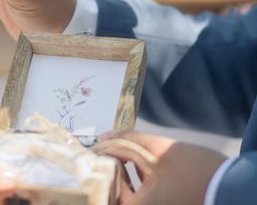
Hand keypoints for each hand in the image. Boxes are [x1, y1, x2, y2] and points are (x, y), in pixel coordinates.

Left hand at [100, 132, 225, 204]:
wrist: (234, 190)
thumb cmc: (194, 173)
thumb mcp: (158, 150)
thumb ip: (127, 141)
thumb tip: (104, 136)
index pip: (105, 190)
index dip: (100, 168)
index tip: (99, 151)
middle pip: (116, 193)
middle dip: (112, 170)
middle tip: (109, 150)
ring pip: (130, 195)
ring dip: (125, 174)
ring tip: (125, 153)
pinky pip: (144, 197)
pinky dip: (139, 182)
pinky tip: (141, 164)